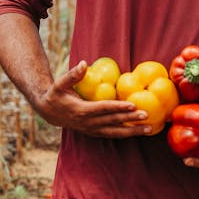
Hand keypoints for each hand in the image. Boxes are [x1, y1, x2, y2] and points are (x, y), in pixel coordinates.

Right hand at [38, 61, 152, 137]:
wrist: (49, 112)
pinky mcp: (94, 133)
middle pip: (113, 121)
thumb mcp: (60, 84)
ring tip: (149, 129)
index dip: (118, 107)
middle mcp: (88, 123)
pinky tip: (139, 132)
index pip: (104, 108)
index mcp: (81, 110)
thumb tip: (84, 63)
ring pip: (115, 132)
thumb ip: (72, 75)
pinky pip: (113, 134)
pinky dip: (126, 134)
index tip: (133, 105)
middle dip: (130, 119)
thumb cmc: (56, 95)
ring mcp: (92, 130)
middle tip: (146, 115)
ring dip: (132, 132)